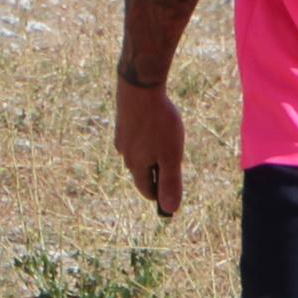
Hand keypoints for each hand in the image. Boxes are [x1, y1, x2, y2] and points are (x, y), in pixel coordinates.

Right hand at [113, 74, 185, 218]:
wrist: (139, 88)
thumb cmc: (159, 123)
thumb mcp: (171, 156)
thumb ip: (171, 182)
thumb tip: (170, 209)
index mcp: (137, 166)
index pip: (147, 190)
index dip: (161, 195)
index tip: (174, 192)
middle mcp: (125, 154)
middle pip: (142, 173)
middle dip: (158, 172)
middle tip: (175, 161)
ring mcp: (122, 138)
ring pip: (139, 154)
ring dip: (152, 154)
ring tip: (167, 142)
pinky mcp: (122, 123)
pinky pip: (136, 139)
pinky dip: (146, 139)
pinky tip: (155, 127)